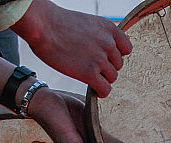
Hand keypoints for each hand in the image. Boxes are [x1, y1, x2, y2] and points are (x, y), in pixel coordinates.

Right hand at [12, 0, 132, 97]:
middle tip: (92, 67)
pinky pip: (105, 89)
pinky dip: (101, 91)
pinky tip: (94, 89)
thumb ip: (100, 36)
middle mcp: (108, 43)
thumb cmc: (59, 23)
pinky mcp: (89, 73)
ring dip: (103, 79)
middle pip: (118, 65)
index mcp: (109, 28)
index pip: (126, 49)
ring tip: (90, 76)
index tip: (106, 58)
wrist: (43, 25)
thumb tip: (106, 50)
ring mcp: (99, 59)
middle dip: (107, 67)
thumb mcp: (87, 22)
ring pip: (112, 77)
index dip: (116, 55)